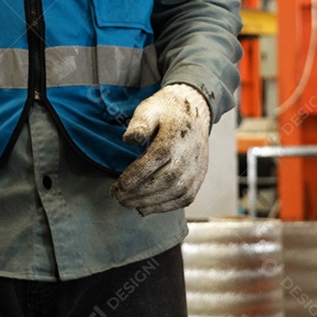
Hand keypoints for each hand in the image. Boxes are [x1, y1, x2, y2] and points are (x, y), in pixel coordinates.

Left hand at [111, 84, 211, 214]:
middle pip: (165, 180)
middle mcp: (189, 156)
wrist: (196, 110)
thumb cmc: (167, 111)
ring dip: (149, 203)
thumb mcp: (149, 108)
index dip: (136, 176)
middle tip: (117, 197)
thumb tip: (128, 140)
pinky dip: (164, 207)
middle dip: (138, 193)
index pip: (155, 160)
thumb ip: (139, 123)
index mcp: (175, 138)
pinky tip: (144, 207)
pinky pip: (184, 198)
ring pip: (175, 193)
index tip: (117, 185)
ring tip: (127, 203)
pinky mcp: (199, 178)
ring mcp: (196, 169)